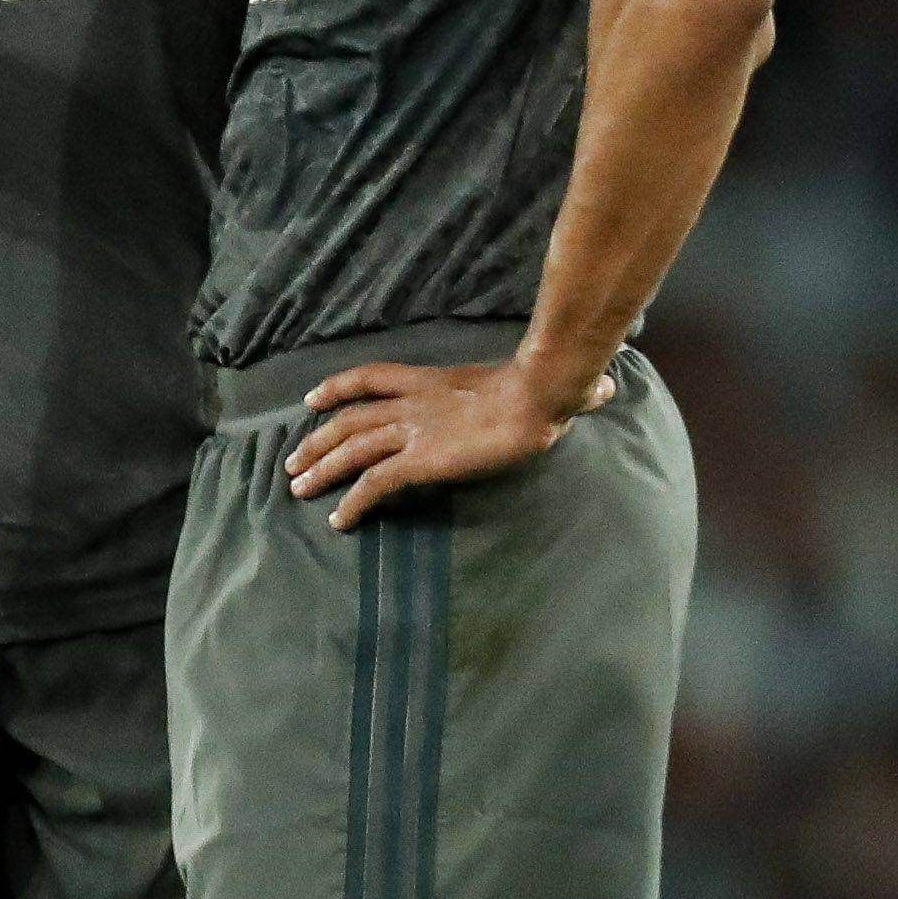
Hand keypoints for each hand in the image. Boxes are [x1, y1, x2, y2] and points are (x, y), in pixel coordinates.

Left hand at [282, 351, 613, 527]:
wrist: (537, 394)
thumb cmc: (543, 385)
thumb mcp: (539, 381)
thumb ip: (559, 388)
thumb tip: (604, 387)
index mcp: (431, 381)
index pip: (370, 378)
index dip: (337, 389)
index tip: (312, 400)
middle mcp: (412, 404)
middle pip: (348, 420)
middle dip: (316, 441)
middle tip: (293, 462)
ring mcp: (413, 431)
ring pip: (350, 450)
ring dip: (320, 470)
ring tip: (297, 489)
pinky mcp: (420, 461)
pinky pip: (373, 484)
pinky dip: (352, 503)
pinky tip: (339, 521)